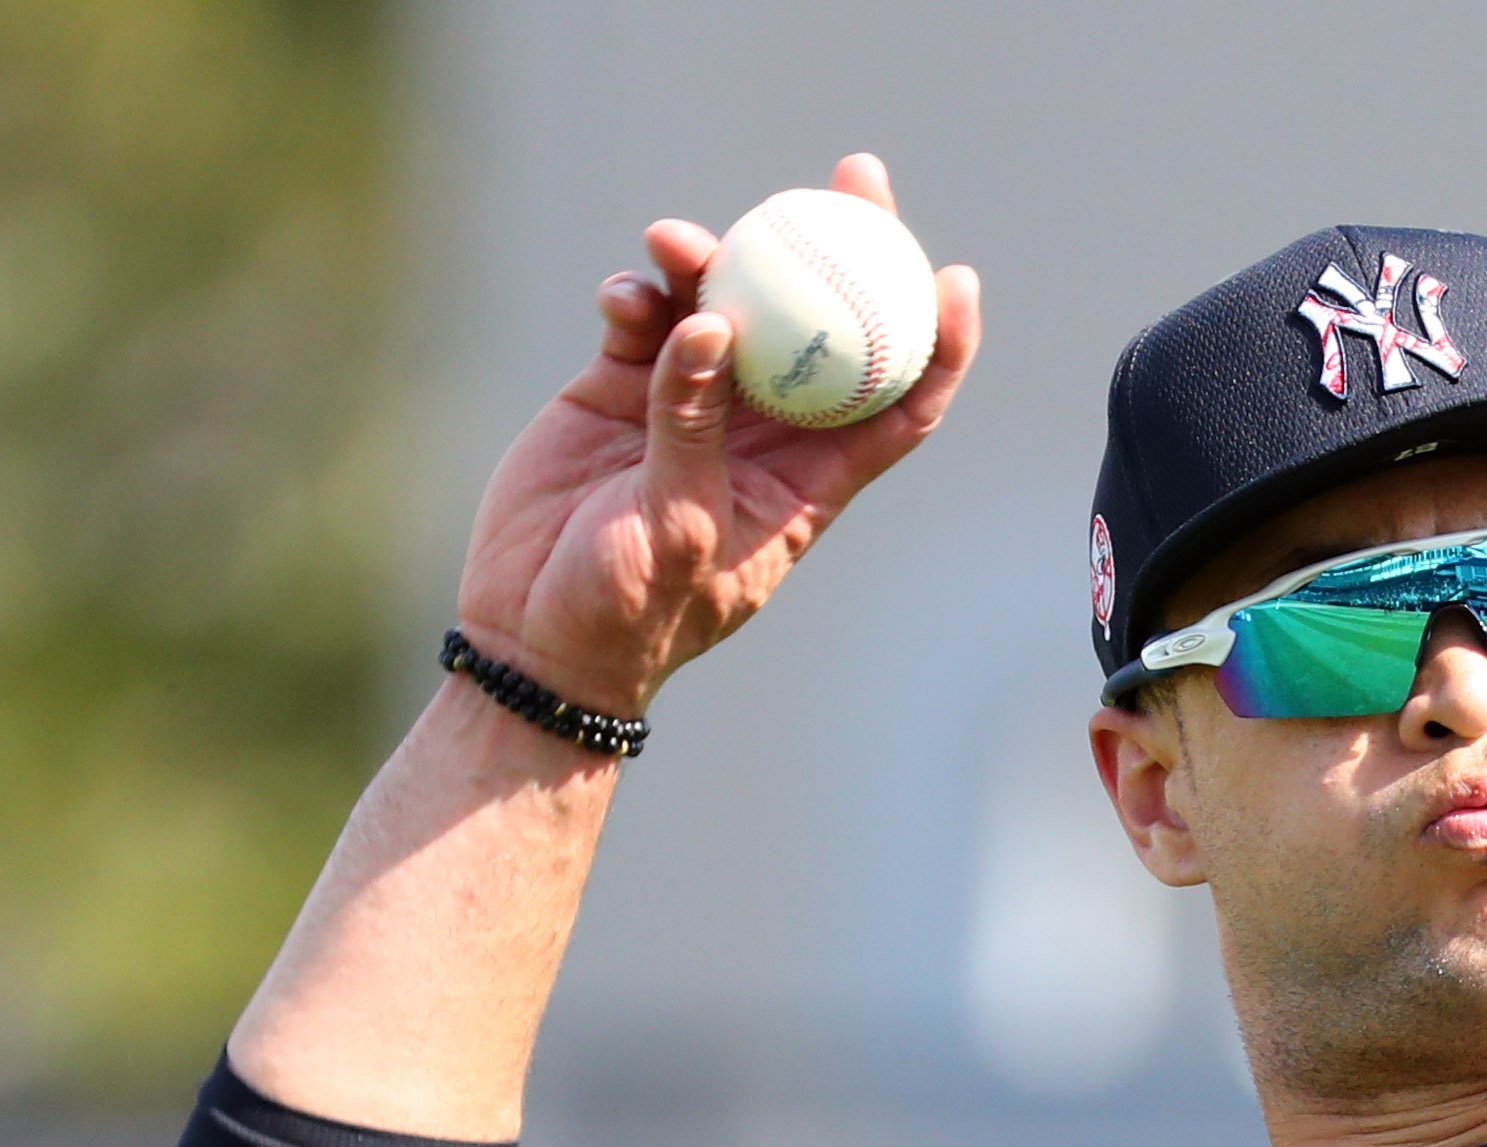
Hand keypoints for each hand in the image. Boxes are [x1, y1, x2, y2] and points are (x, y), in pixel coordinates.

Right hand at [451, 155, 981, 718]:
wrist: (534, 633)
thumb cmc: (630, 613)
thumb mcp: (675, 527)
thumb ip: (691, 426)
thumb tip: (712, 326)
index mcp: (807, 478)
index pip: (899, 401)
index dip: (938, 340)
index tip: (952, 275)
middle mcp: (761, 431)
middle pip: (826, 323)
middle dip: (844, 244)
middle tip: (850, 174)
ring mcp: (691, 403)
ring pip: (729, 305)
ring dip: (715, 260)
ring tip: (674, 241)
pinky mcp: (620, 387)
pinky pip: (645, 318)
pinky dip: (637, 295)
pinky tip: (622, 293)